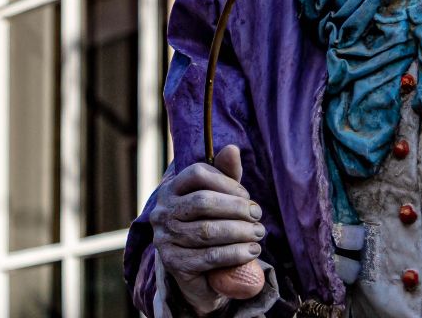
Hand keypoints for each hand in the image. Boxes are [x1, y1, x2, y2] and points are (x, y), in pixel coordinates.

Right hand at [150, 145, 266, 312]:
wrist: (199, 272)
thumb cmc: (211, 225)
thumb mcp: (220, 197)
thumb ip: (226, 174)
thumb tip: (232, 149)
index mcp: (171, 189)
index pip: (197, 174)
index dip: (226, 182)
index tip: (247, 197)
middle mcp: (162, 212)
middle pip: (203, 201)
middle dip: (236, 208)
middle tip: (258, 216)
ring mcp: (164, 239)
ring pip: (207, 230)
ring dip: (240, 232)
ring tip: (259, 234)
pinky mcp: (174, 264)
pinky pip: (209, 256)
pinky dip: (235, 253)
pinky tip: (251, 251)